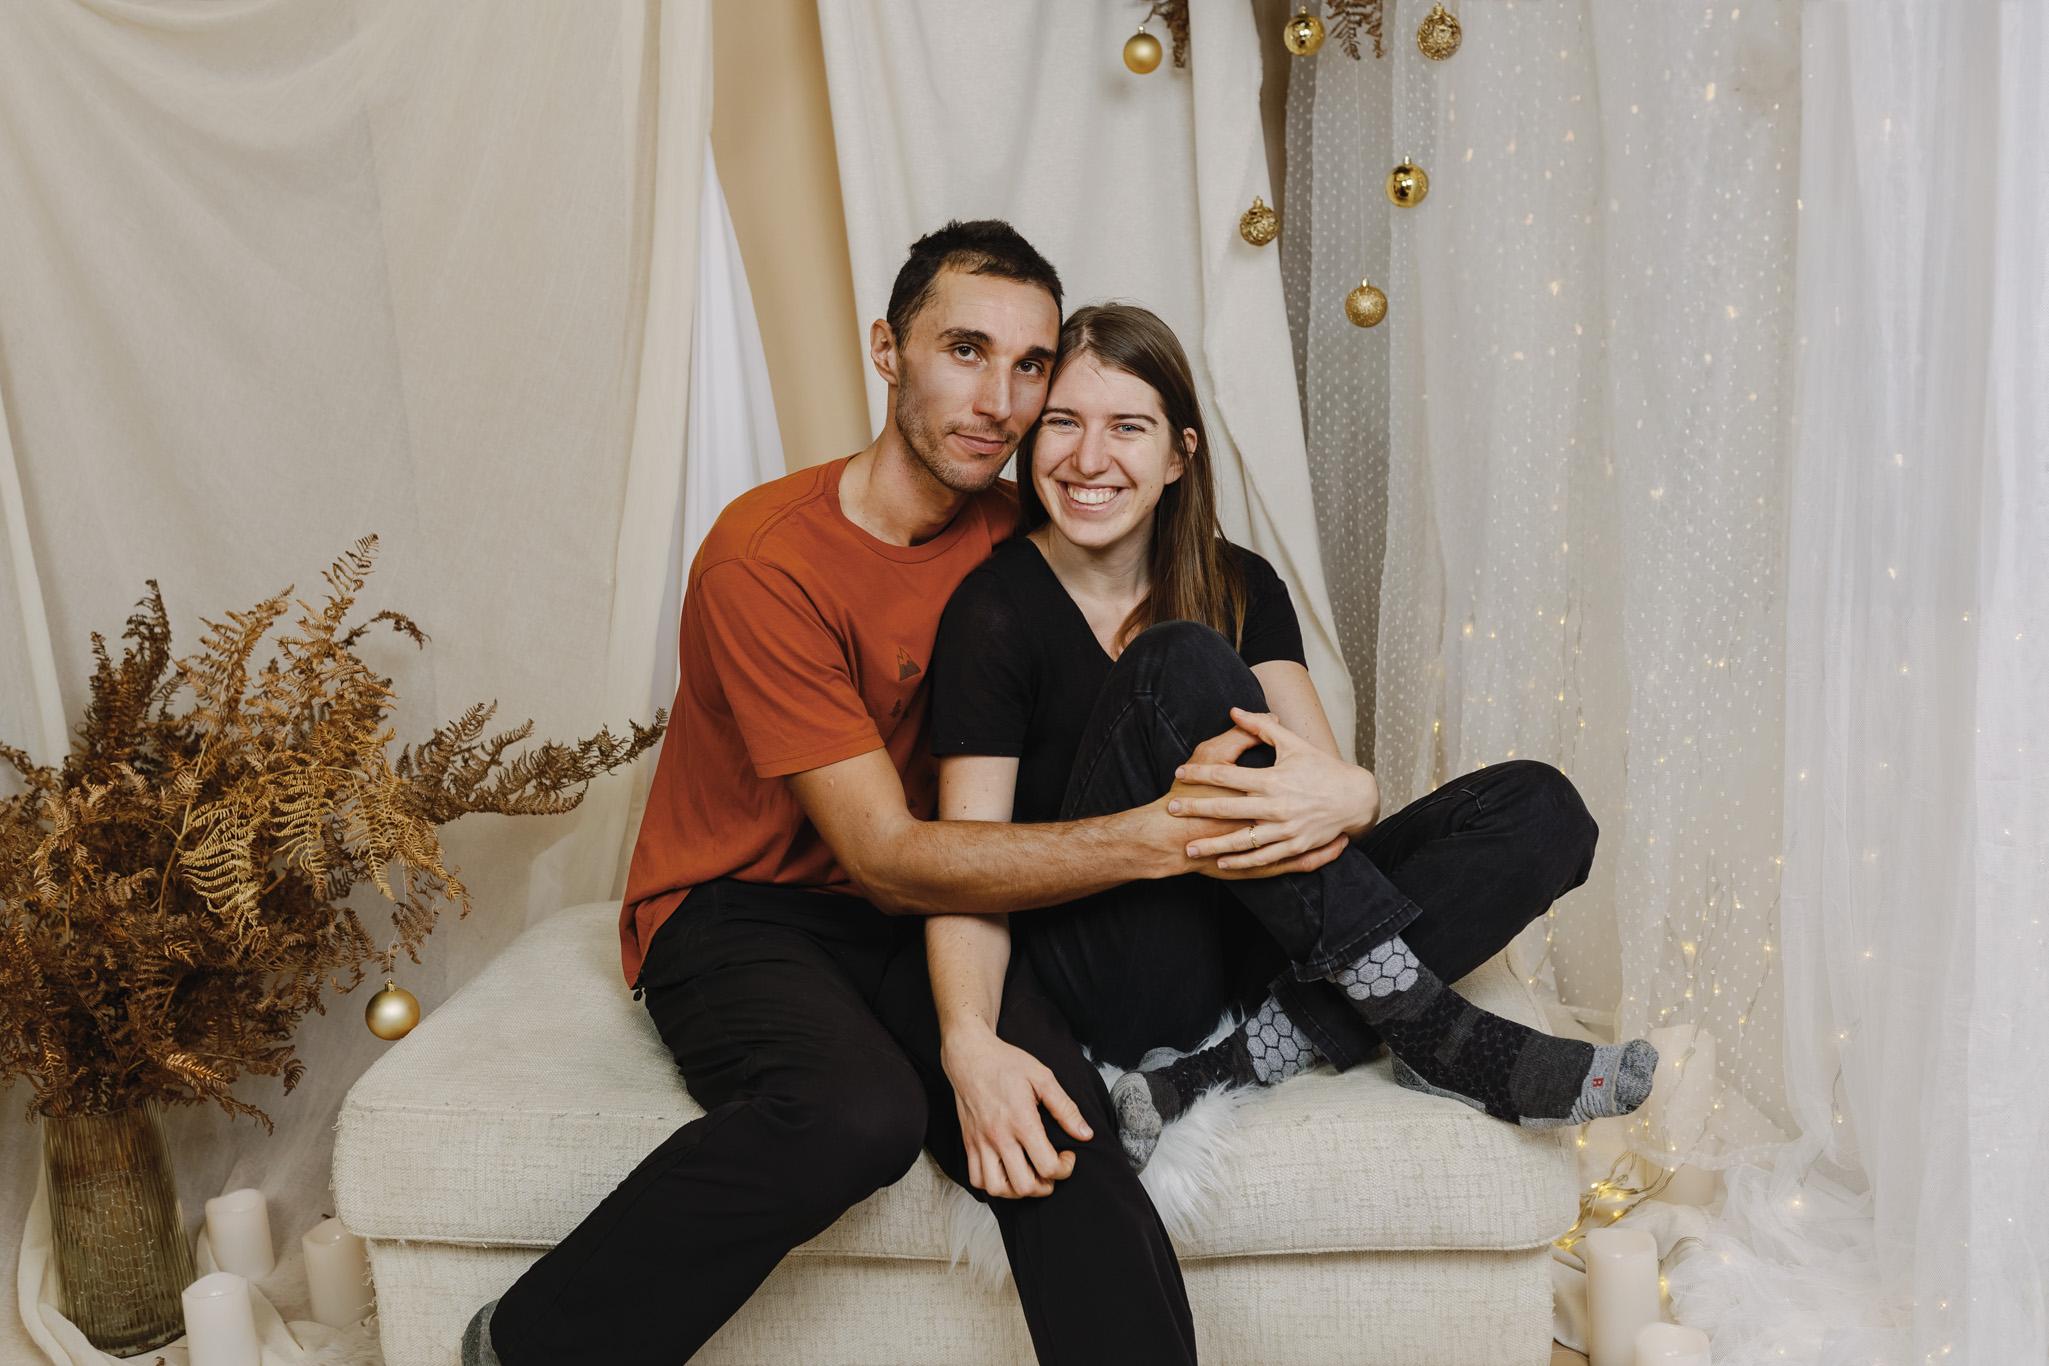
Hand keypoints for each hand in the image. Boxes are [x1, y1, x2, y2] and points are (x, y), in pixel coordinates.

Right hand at [941, 1026, 1092, 1198]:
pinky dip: (993, 1185)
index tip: (1067, 1155)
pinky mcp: (968, 1144)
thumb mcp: (1043, 1077)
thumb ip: (1066, 1108)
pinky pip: (976, 1180)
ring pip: (997, 1189)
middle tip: (1051, 1170)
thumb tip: (1086, 1134)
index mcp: (1021, 1121)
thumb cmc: (1007, 1064)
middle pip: (1024, 1185)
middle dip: (1045, 1186)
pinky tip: (1006, 1172)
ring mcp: (981, 1143)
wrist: (970, 1056)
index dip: (1065, 1169)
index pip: (1047, 1166)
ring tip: (1029, 1175)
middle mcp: (999, 1137)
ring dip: (1018, 1191)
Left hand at [1169, 707, 1379, 870]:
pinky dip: (1241, 861)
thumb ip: (1261, 727)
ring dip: (1214, 844)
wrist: (1355, 798)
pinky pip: (1263, 858)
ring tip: (1190, 848)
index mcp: (1273, 779)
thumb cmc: (1322, 768)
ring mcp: (1285, 829)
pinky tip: (1222, 861)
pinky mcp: (1295, 846)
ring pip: (1242, 840)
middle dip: (1196, 809)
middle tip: (1172, 809)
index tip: (1179, 774)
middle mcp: (1276, 806)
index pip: (1228, 775)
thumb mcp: (1293, 744)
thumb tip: (1235, 710)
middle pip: (1227, 808)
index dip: (1201, 774)